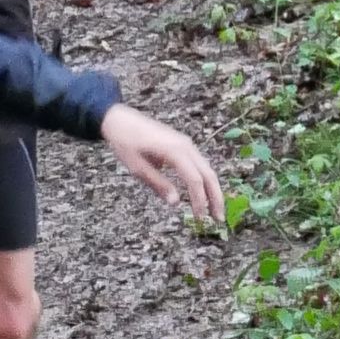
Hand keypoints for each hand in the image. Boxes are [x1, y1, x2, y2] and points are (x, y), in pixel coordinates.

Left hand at [102, 104, 224, 226]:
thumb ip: (158, 184)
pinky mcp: (183, 144)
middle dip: (215, 197)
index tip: (199, 218)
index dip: (199, 200)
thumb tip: (175, 202)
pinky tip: (203, 194)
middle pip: (208, 174)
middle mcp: (186, 146)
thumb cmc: (125, 143)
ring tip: (213, 210)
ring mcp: (186, 144)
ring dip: (212, 190)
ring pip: (206, 169)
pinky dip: (204, 180)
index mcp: (174, 151)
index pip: (194, 180)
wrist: (120, 120)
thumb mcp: (137, 167)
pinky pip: (199, 164)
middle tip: (218, 219)